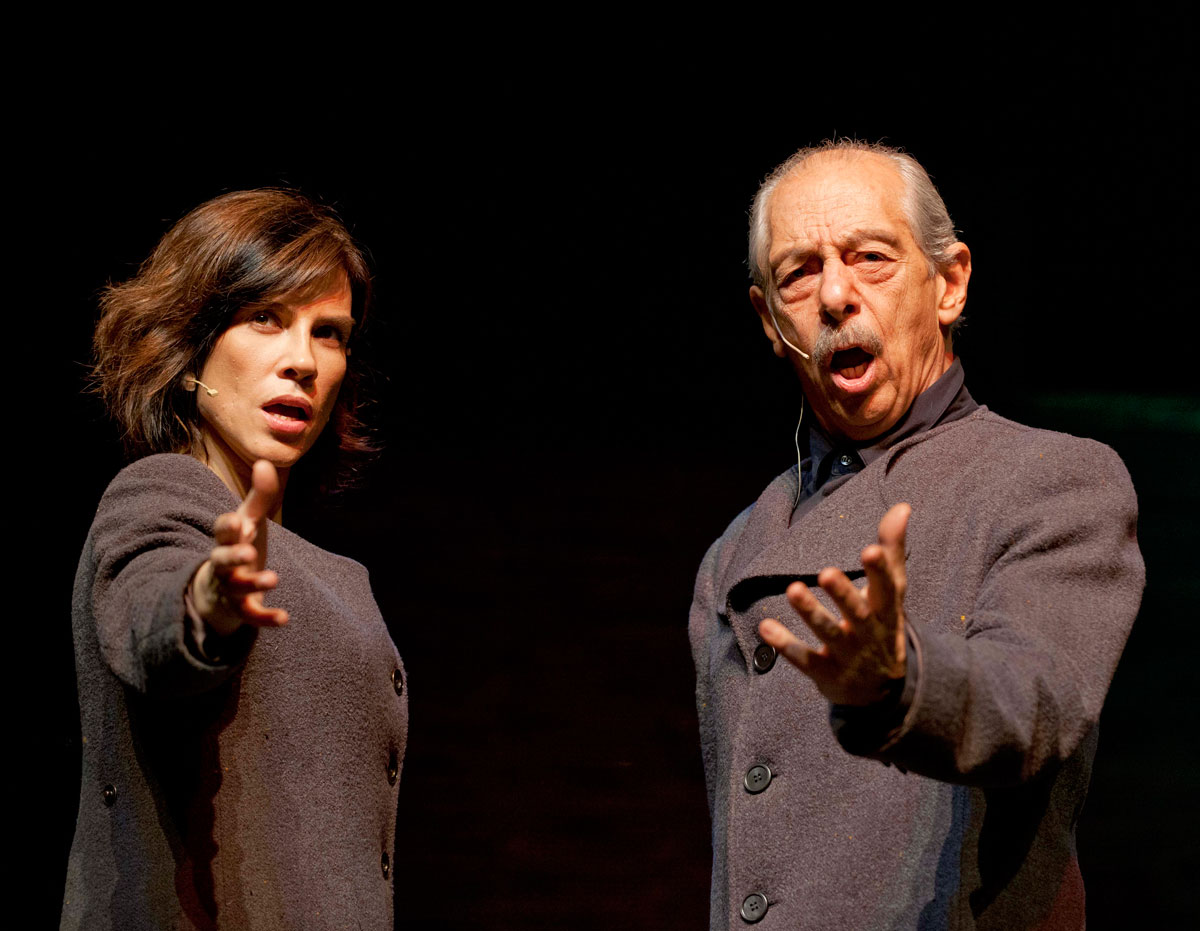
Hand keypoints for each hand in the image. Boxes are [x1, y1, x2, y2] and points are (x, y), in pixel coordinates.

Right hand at [190, 460, 287, 636]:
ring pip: (236, 587)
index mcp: (227, 538)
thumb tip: (264, 462)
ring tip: (273, 579)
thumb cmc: (240, 545)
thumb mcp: (251, 520)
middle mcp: (224, 563)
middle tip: (248, 551)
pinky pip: (250, 615)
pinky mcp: (241, 609)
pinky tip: (284, 619)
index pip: (222, 529)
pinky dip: (265, 618)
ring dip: (253, 583)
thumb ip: (260, 496)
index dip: (229, 526)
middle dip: (233, 555)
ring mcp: (230, 587)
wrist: (219, 588)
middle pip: (222, 559)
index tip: (240, 520)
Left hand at [759, 503, 909, 705]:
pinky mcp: (825, 671)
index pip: (886, 589)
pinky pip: (804, 658)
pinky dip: (786, 644)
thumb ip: (892, 550)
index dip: (879, 571)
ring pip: (827, 633)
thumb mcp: (892, 592)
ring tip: (792, 589)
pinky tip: (765, 627)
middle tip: (826, 573)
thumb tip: (902, 507)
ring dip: (810, 613)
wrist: (883, 691)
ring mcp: (846, 654)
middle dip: (842, 594)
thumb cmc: (883, 626)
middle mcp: (867, 633)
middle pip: (856, 613)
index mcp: (886, 611)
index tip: (870, 550)